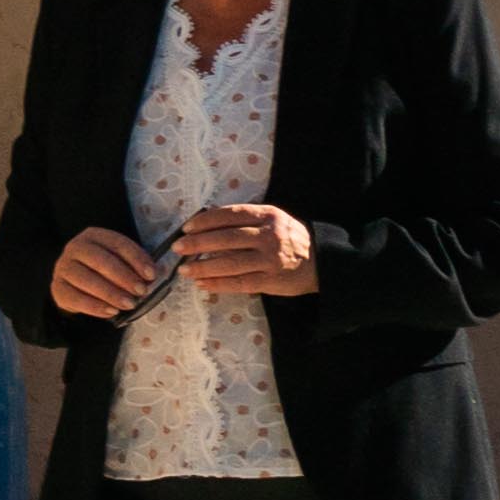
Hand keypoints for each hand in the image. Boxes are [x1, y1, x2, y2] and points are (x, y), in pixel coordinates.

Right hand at [50, 226, 165, 319]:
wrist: (75, 284)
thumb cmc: (103, 270)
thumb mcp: (119, 260)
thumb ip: (134, 265)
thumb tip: (152, 275)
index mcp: (94, 236)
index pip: (117, 243)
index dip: (136, 259)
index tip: (151, 275)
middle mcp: (75, 248)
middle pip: (101, 261)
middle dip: (124, 277)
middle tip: (141, 291)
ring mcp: (63, 267)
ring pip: (87, 280)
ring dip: (111, 293)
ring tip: (129, 304)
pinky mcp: (57, 287)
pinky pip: (76, 298)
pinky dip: (95, 306)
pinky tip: (111, 312)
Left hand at [171, 202, 316, 299]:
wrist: (321, 262)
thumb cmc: (290, 238)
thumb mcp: (274, 219)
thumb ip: (247, 218)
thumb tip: (209, 219)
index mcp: (268, 216)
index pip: (230, 215)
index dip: (206, 221)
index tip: (187, 228)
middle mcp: (269, 236)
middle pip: (227, 238)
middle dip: (198, 243)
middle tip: (178, 248)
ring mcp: (270, 259)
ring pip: (230, 263)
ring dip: (204, 267)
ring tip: (185, 269)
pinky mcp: (271, 280)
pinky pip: (240, 283)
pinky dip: (219, 284)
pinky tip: (202, 284)